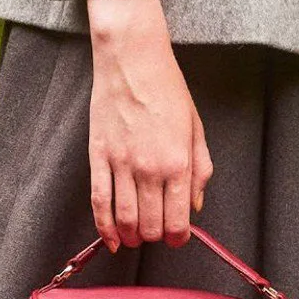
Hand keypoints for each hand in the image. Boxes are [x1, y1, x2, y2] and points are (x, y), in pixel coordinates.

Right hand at [85, 0, 213, 251]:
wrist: (132, 60)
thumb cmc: (167, 89)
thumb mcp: (196, 127)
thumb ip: (200, 169)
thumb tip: (195, 205)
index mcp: (178, 162)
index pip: (178, 221)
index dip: (178, 237)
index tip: (178, 237)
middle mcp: (149, 169)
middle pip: (151, 226)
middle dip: (156, 236)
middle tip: (158, 230)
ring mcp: (121, 164)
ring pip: (124, 220)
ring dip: (131, 236)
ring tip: (136, 236)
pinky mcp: (98, 157)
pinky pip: (98, 202)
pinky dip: (103, 227)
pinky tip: (111, 238)